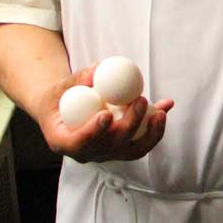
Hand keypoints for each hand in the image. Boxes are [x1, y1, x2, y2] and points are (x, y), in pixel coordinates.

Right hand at [36, 62, 174, 162]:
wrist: (62, 110)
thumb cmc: (58, 98)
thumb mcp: (60, 87)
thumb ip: (78, 79)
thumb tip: (98, 69)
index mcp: (63, 141)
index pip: (78, 143)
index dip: (93, 132)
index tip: (106, 115)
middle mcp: (86, 153)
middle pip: (111, 145)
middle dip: (129, 124)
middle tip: (139, 100)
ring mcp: (105, 154)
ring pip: (132, 151)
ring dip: (150, 133)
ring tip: (160, 111)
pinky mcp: (120, 150)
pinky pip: (141, 143)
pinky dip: (155, 127)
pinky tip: (164, 107)